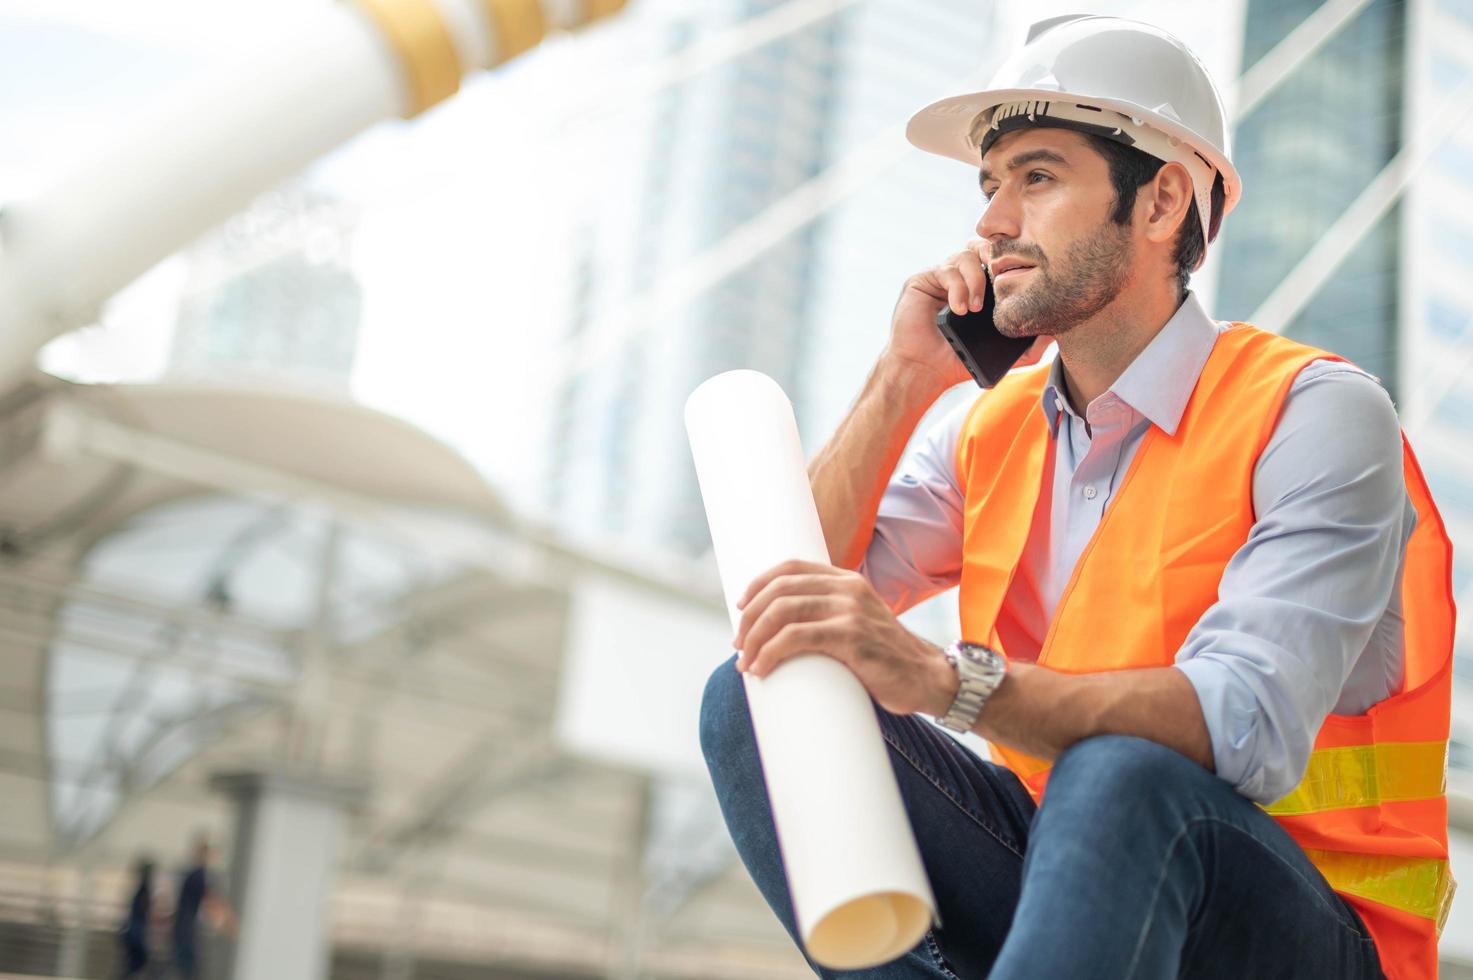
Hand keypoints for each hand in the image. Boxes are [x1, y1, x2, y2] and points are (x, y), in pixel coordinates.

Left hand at [731, 560, 957, 716]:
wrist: (927, 678)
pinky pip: (796, 638)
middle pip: (780, 590)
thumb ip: (829, 615)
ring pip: (782, 613)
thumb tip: (781, 629)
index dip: (759, 583)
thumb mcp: (858, 622)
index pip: (790, 567)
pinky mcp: (851, 638)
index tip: (741, 606)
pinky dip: (770, 653)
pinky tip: (762, 668)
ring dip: (754, 639)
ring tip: (746, 662)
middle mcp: (848, 589)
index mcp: (847, 580)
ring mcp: (850, 611)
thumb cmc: (886, 658)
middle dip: (750, 617)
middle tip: (739, 644)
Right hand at [885, 239, 1052, 389]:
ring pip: (965, 254)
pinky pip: (946, 270)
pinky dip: (957, 287)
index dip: (1010, 261)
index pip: (999, 259)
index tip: (1020, 275)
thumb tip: (1056, 331)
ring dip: (976, 279)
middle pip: (983, 245)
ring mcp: (942, 277)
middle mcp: (962, 276)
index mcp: (980, 287)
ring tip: (976, 308)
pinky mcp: (923, 280)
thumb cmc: (958, 361)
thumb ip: (1030, 345)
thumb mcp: (1003, 354)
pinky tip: (960, 309)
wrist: (924, 370)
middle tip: (1001, 277)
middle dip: (995, 256)